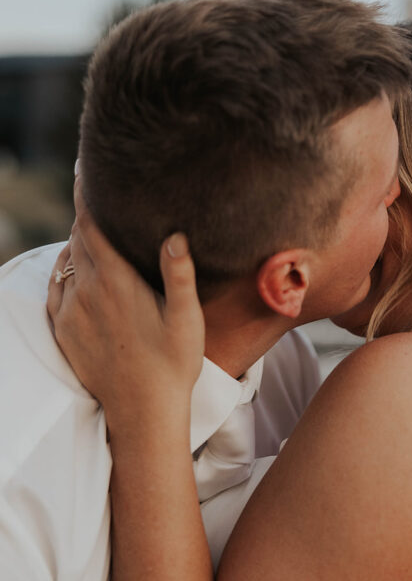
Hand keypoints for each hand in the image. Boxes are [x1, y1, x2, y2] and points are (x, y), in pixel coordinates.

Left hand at [47, 179, 204, 430]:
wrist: (142, 412)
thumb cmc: (173, 364)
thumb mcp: (187, 319)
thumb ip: (178, 275)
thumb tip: (174, 236)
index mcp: (117, 281)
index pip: (93, 225)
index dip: (88, 194)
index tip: (86, 168)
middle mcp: (87, 291)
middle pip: (78, 238)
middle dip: (86, 215)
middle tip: (97, 194)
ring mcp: (70, 311)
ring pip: (66, 261)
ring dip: (78, 243)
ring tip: (93, 232)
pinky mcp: (63, 330)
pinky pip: (56, 288)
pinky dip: (65, 271)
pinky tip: (78, 269)